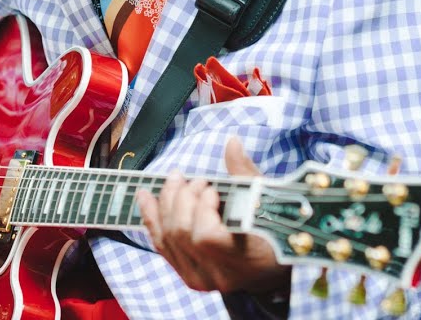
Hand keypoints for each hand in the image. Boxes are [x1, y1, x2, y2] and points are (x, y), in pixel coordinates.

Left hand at [136, 137, 289, 294]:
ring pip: (167, 237)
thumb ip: (245, 173)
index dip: (201, 208)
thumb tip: (232, 141)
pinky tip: (145, 197)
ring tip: (175, 180)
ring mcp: (200, 279)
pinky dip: (151, 218)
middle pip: (181, 233)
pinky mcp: (188, 276)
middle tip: (195, 180)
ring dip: (166, 203)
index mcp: (244, 259)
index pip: (205, 236)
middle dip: (182, 198)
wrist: (272, 268)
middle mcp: (218, 275)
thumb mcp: (266, 201)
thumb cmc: (274, 230)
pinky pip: (162, 245)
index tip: (212, 189)